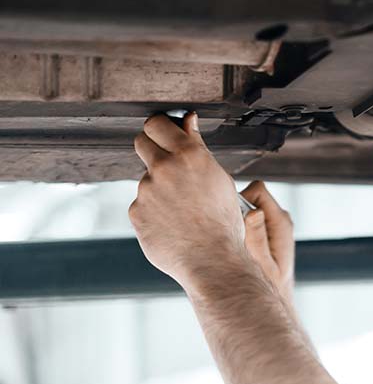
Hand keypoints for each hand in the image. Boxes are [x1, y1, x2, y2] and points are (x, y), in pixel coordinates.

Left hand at [130, 113, 248, 289]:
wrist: (214, 262)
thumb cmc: (224, 224)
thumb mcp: (220, 180)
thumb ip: (198, 148)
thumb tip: (187, 122)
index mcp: (189, 156)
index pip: (157, 123)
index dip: (161, 129)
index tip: (165, 135)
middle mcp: (164, 168)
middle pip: (142, 143)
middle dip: (154, 150)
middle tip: (172, 169)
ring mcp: (146, 191)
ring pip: (147, 180)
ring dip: (160, 189)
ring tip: (184, 212)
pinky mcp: (137, 213)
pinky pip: (143, 205)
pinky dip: (155, 213)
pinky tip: (174, 226)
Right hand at [240, 181, 294, 303]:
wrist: (273, 301)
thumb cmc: (269, 288)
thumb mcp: (261, 266)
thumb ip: (257, 239)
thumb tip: (253, 213)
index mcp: (281, 222)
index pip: (257, 190)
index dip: (239, 200)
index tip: (230, 220)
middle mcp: (279, 219)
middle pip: (249, 196)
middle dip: (235, 210)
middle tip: (230, 235)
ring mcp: (273, 224)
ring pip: (246, 207)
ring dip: (235, 220)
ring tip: (232, 244)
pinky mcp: (265, 230)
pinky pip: (246, 218)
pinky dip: (236, 227)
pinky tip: (234, 246)